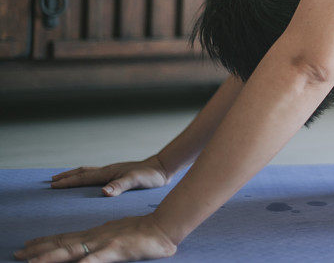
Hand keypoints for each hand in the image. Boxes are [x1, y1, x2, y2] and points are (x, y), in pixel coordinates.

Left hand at [14, 214, 176, 261]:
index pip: (66, 237)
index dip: (46, 242)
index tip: (28, 246)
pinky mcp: (115, 250)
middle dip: (38, 250)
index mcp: (97, 233)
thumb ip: (105, 242)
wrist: (164, 226)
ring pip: (72, 251)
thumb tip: (93, 249)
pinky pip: (95, 260)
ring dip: (50, 257)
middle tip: (17, 253)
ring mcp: (104, 243)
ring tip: (31, 262)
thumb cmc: (145, 233)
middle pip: (62, 243)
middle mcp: (95, 236)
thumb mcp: (119, 235)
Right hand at [50, 156, 170, 196]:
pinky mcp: (118, 174)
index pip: (83, 178)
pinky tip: (89, 182)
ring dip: (75, 175)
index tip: (52, 186)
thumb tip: (103, 192)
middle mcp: (108, 170)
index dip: (68, 182)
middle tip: (52, 181)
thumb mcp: (136, 181)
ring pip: (89, 172)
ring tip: (65, 178)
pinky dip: (87, 177)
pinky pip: (97, 175)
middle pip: (83, 172)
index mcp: (109, 172)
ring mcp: (113, 171)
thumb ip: (120, 186)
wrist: (162, 168)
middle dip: (67, 177)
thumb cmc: (150, 175)